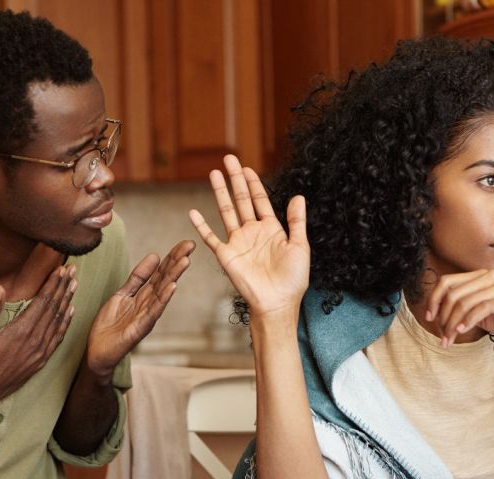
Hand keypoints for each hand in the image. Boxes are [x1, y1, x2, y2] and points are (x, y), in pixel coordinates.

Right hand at [0, 265, 76, 413]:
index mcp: (21, 330)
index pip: (42, 301)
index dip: (53, 283)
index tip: (61, 269)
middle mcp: (35, 340)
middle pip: (54, 308)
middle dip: (63, 287)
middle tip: (72, 271)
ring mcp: (40, 351)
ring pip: (58, 321)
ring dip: (67, 301)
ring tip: (74, 286)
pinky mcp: (40, 361)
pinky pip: (58, 338)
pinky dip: (65, 323)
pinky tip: (70, 313)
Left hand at [86, 240, 195, 382]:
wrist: (97, 351)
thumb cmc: (110, 325)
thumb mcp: (122, 294)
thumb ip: (138, 277)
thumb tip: (155, 255)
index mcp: (145, 294)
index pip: (161, 272)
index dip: (172, 256)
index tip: (185, 243)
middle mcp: (150, 303)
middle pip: (165, 278)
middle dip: (177, 261)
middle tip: (190, 245)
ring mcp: (147, 315)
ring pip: (163, 292)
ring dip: (174, 276)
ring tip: (185, 261)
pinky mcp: (140, 327)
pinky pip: (154, 310)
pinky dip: (164, 298)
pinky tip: (172, 286)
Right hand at [189, 154, 309, 318]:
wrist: (277, 303)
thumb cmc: (292, 279)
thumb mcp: (300, 246)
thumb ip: (297, 221)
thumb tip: (299, 196)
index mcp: (271, 229)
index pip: (260, 200)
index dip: (253, 183)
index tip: (247, 167)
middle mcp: (252, 232)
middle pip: (241, 199)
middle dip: (235, 179)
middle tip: (229, 159)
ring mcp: (238, 242)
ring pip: (226, 211)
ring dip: (220, 193)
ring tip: (213, 173)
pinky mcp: (226, 256)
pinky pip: (211, 238)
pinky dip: (201, 225)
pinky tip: (193, 212)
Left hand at [425, 269, 493, 347]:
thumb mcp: (483, 312)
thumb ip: (464, 309)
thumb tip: (438, 317)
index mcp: (480, 276)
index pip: (446, 282)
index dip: (433, 299)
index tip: (429, 317)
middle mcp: (489, 276)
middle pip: (452, 294)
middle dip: (442, 317)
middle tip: (442, 336)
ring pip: (464, 302)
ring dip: (452, 323)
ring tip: (450, 339)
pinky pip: (482, 307)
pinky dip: (468, 320)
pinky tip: (462, 331)